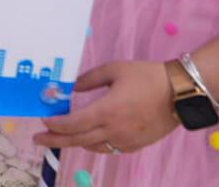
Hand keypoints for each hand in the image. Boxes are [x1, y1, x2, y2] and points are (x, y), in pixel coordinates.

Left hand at [34, 60, 179, 155]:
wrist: (180, 93)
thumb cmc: (146, 76)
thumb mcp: (113, 70)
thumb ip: (88, 80)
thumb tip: (70, 88)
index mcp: (106, 111)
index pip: (72, 124)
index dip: (55, 125)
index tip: (43, 121)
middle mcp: (114, 130)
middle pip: (77, 140)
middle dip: (55, 140)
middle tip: (38, 140)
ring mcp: (126, 140)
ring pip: (93, 147)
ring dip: (74, 143)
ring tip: (61, 138)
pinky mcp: (136, 145)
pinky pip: (109, 149)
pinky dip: (94, 145)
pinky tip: (87, 139)